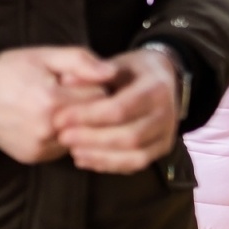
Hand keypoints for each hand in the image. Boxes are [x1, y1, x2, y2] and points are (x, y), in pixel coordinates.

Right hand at [0, 47, 115, 163]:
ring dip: (78, 123)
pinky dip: (64, 135)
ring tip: (56, 104)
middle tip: (70, 91)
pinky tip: (48, 120)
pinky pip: (64, 148)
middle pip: (94, 121)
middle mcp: (47, 132)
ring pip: (81, 137)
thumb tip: (112, 74)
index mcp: (52, 103)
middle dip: (89, 105)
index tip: (79, 78)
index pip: (101, 98)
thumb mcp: (44, 55)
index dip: (95, 85)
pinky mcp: (34, 158)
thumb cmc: (9, 70)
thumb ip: (81, 61)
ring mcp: (40, 149)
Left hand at [54, 49, 181, 173]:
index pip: (121, 109)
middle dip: (92, 139)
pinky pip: (136, 164)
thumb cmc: (133, 70)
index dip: (88, 116)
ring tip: (72, 150)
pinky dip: (109, 164)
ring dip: (100, 156)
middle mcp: (167, 114)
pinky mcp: (162, 148)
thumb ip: (92, 72)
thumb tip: (66, 82)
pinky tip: (85, 158)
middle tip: (63, 137)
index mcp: (156, 88)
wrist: (163, 77)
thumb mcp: (114, 63)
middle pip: (129, 137)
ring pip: (135, 156)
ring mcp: (167, 134)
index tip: (61, 118)